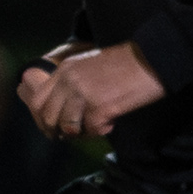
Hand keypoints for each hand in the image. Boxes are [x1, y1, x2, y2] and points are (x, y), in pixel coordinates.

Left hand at [23, 40, 164, 137]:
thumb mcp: (89, 65)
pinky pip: (91, 129)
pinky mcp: (101, 106)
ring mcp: (83, 93)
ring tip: (96, 127)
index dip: (43, 118)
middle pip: (48, 116)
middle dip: (57, 130)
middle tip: (71, 135)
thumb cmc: (127, 64)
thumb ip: (72, 82)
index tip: (53, 127)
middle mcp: (69, 81)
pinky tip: (110, 124)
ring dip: (80, 132)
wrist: (154, 58)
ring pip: (67, 126)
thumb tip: (64, 109)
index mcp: (65, 70)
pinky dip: (100, 131)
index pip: (38, 100)